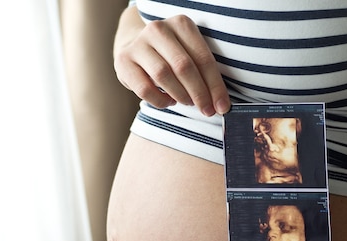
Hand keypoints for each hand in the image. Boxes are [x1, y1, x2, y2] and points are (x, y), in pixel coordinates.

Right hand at [114, 12, 229, 115]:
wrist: (137, 49)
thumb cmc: (172, 56)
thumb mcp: (190, 54)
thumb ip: (205, 73)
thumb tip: (221, 104)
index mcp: (181, 24)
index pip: (203, 58)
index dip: (215, 85)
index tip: (222, 106)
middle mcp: (158, 29)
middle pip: (183, 66)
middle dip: (199, 93)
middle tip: (207, 111)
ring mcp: (138, 44)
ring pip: (163, 76)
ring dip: (180, 96)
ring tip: (188, 102)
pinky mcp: (123, 61)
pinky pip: (145, 89)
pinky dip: (160, 100)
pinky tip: (169, 100)